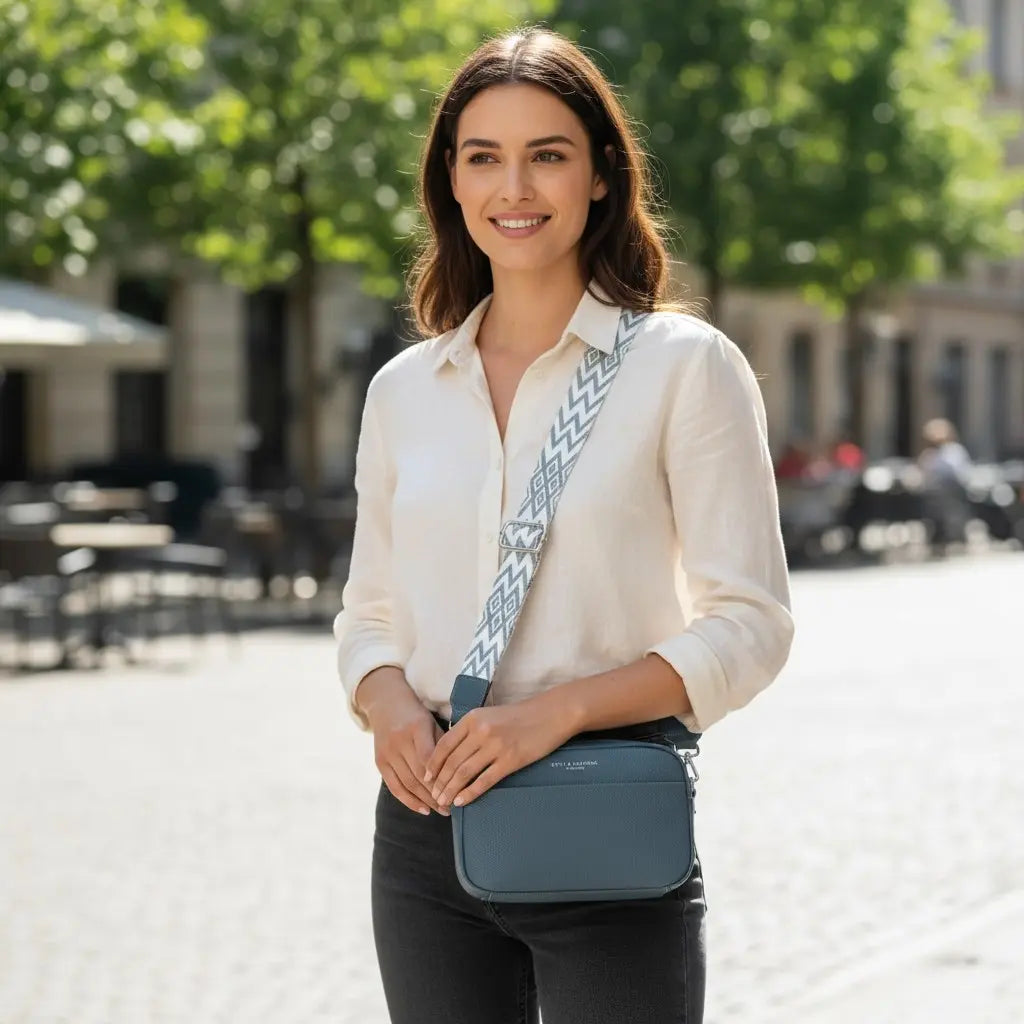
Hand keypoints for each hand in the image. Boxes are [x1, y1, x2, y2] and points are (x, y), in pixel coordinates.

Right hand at [360, 669, 446, 815]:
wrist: (386, 704)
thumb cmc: (417, 715)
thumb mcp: (432, 722)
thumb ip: (443, 745)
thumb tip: (460, 771)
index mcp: (417, 727)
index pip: (430, 758)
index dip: (442, 777)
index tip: (457, 790)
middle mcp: (400, 740)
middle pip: (419, 774)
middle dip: (437, 794)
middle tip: (453, 807)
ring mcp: (387, 752)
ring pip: (408, 783)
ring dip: (426, 801)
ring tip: (442, 810)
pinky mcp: (379, 762)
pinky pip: (394, 786)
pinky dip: (409, 801)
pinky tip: (423, 809)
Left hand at [423, 697, 575, 809]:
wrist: (550, 714)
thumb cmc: (519, 716)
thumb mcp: (489, 715)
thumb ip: (470, 729)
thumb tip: (452, 751)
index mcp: (472, 718)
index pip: (444, 745)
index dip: (433, 764)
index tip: (426, 777)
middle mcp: (480, 731)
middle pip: (452, 762)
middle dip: (439, 782)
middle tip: (433, 796)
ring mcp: (495, 746)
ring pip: (464, 773)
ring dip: (451, 790)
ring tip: (444, 801)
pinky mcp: (510, 760)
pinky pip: (484, 780)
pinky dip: (470, 793)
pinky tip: (462, 801)